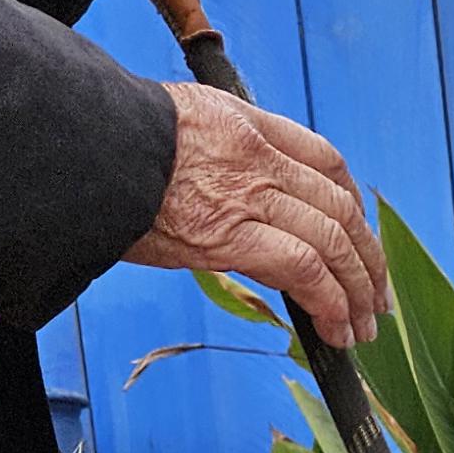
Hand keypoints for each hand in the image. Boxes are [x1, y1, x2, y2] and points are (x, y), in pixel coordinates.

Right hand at [128, 83, 388, 352]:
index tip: (360, 232)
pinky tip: (335, 329)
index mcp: (245, 123)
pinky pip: (305, 271)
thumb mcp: (171, 128)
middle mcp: (258, 155)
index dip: (353, 200)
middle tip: (376, 296)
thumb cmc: (107, 145)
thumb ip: (213, 156)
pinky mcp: (233, 235)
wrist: (77, 145)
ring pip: (334, 242)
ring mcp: (250, 194)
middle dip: (368, 257)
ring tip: (362, 327)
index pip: (324, 158)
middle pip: (340, 206)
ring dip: (357, 291)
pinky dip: (330, 303)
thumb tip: (225, 197)